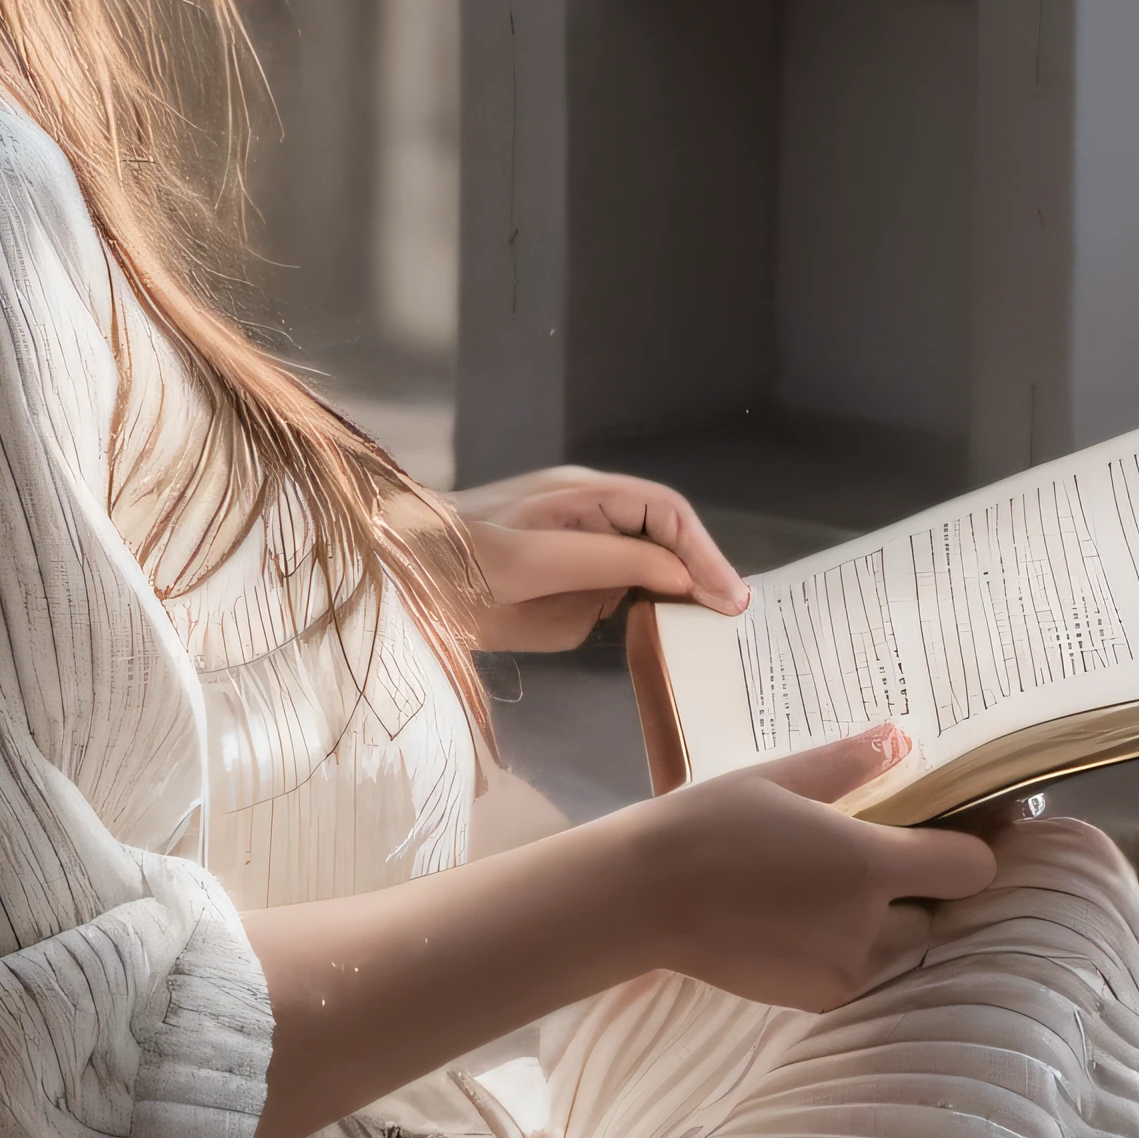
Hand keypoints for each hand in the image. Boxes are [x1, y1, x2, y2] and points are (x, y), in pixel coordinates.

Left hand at [442, 464, 751, 651]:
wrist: (403, 584)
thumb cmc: (459, 560)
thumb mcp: (538, 559)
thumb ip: (614, 561)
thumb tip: (682, 575)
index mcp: (586, 496)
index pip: (666, 513)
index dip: (702, 552)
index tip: (728, 597)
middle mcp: (592, 519)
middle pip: (667, 537)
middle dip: (703, 572)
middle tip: (735, 618)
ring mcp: (582, 555)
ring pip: (652, 567)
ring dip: (683, 596)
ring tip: (715, 632)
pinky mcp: (569, 594)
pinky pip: (623, 599)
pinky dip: (653, 617)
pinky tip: (670, 641)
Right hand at [601, 724, 999, 1015]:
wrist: (642, 899)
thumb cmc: (707, 825)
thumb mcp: (778, 778)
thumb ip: (849, 763)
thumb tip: (901, 738)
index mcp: (869, 865)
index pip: (971, 868)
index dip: (973, 847)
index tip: (954, 830)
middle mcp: (868, 926)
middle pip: (938, 912)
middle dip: (918, 889)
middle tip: (876, 857)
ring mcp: (843, 970)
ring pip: (898, 947)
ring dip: (884, 923)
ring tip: (831, 889)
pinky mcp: (815, 1000)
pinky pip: (858, 973)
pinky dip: (848, 950)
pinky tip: (803, 919)